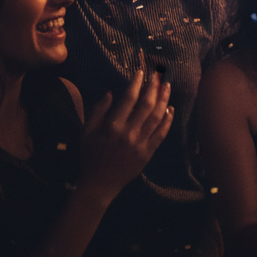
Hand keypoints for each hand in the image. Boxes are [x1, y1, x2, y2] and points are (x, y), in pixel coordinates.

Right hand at [80, 70, 173, 200]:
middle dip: (154, 87)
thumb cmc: (91, 155)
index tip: (141, 72)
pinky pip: (162, 133)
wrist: (99, 184)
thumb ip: (97, 111)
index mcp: (112, 126)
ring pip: (157, 117)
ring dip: (164, 99)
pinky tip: (170, 108)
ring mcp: (141, 143)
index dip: (136, 83)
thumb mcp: (86, 132)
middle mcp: (129, 133)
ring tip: (167, 86)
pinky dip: (168, 120)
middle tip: (159, 74)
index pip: (129, 99)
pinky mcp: (149, 152)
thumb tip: (110, 93)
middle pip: (147, 105)